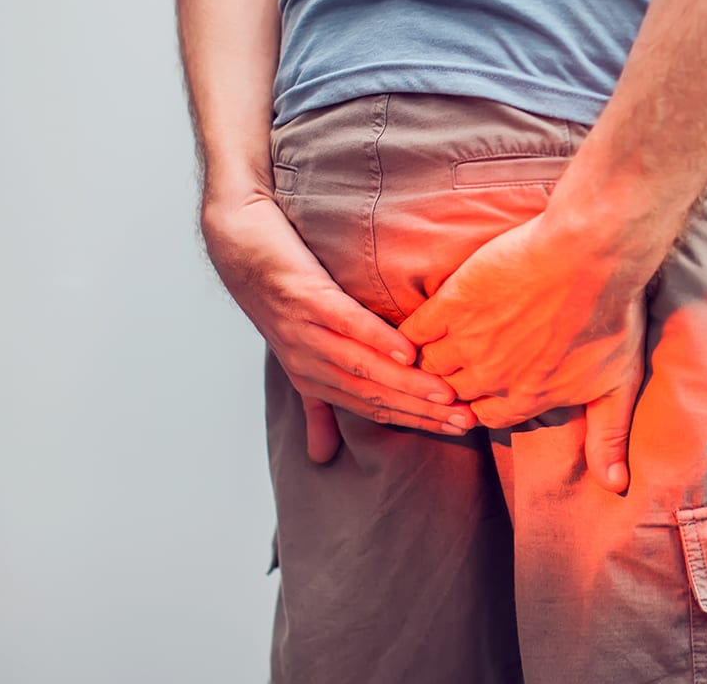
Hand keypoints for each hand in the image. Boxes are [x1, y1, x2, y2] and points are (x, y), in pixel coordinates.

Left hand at [202, 193, 474, 462]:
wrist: (240, 246)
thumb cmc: (279, 296)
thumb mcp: (300, 352)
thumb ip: (317, 404)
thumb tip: (322, 459)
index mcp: (313, 379)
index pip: (375, 409)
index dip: (418, 421)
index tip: (460, 428)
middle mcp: (308, 363)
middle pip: (373, 395)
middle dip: (422, 411)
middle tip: (466, 420)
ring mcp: (303, 331)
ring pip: (361, 366)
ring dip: (405, 384)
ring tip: (445, 393)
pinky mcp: (303, 297)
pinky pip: (343, 322)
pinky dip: (374, 338)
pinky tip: (405, 350)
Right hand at [397, 209, 649, 492]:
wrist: (590, 256)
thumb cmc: (612, 316)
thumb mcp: (619, 384)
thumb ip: (608, 437)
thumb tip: (615, 486)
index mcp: (526, 398)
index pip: (487, 417)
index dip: (481, 407)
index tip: (478, 395)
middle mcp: (492, 377)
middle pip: (452, 394)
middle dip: (447, 388)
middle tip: (442, 375)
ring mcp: (469, 341)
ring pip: (429, 365)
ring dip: (424, 363)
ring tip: (419, 355)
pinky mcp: (454, 304)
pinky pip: (416, 331)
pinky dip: (408, 335)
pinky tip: (407, 333)